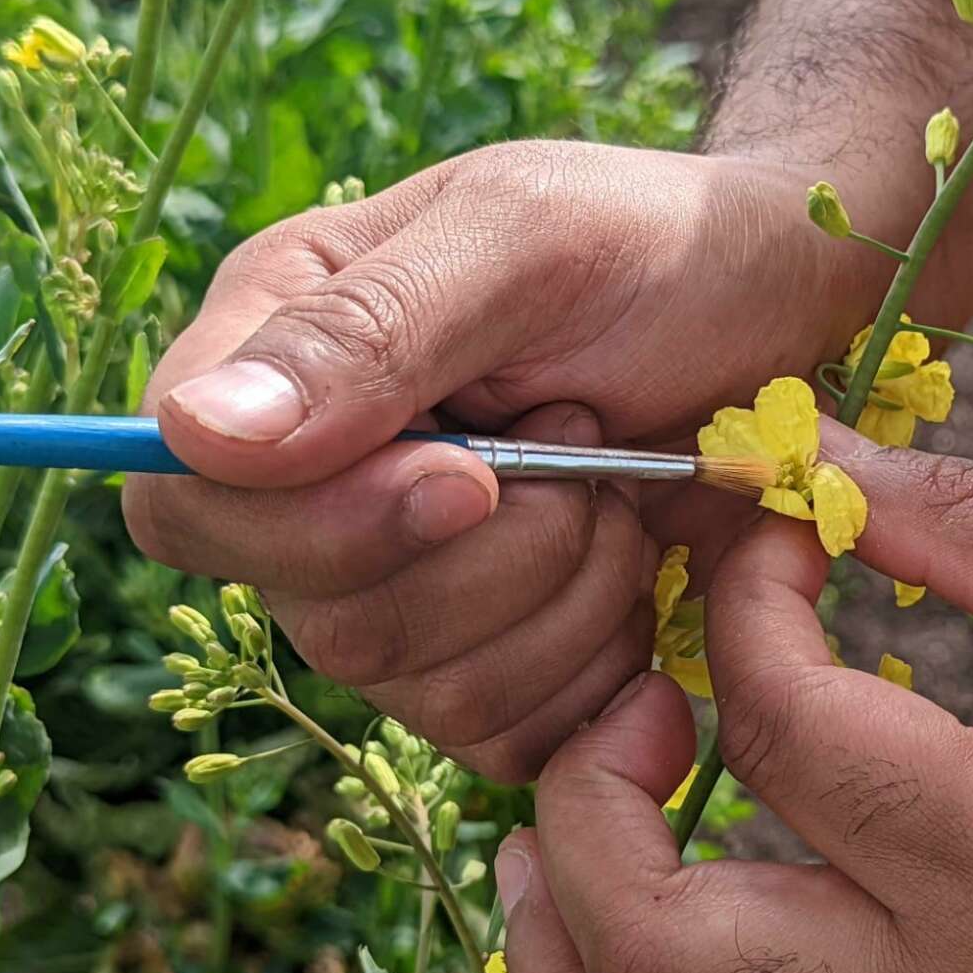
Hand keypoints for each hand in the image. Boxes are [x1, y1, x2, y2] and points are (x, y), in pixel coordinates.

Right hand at [123, 142, 882, 780]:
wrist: (785, 310)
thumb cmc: (663, 244)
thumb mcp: (528, 240)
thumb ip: (369, 330)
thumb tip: (193, 434)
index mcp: (288, 349)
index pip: (188, 503)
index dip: (311, 527)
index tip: (468, 476)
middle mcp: (322, 480)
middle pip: (315, 620)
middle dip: (491, 558)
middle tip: (586, 439)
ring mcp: (403, 582)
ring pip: (417, 687)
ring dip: (562, 599)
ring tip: (623, 489)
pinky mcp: (492, 658)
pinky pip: (501, 732)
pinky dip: (596, 665)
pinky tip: (645, 570)